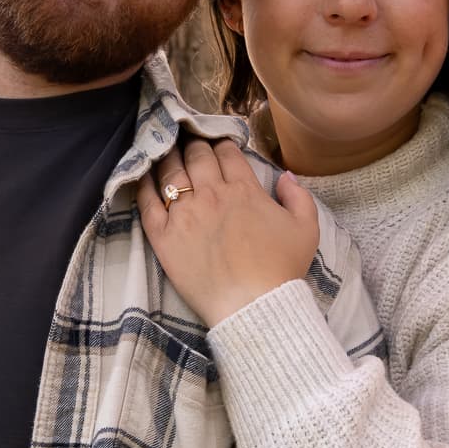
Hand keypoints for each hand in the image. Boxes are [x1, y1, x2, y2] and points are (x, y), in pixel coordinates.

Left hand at [136, 137, 319, 327]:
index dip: (220, 143)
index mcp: (244, 189)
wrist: (254, 306)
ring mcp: (185, 213)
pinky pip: (147, 202)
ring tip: (163, 149)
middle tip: (188, 141)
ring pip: (170, 172)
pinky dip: (143, 184)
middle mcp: (212, 194)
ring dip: (168, 156)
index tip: (215, 143)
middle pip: (196, 156)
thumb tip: (285, 175)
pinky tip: (141, 175)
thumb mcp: (306, 229)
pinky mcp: (164, 236)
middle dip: (193, 144)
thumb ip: (298, 196)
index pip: (226, 153)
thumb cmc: (281, 269)